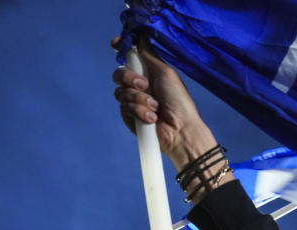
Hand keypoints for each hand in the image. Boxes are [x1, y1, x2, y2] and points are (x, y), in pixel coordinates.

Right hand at [111, 37, 218, 171]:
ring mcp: (132, 101)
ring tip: (156, 108)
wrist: (180, 129)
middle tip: (145, 85)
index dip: (120, 48)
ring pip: (120, 92)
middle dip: (130, 78)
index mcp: (148, 73)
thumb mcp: (165, 72)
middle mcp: (138, 86)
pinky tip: (152, 118)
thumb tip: (140, 33)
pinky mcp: (129, 116)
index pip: (128, 57)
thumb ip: (148, 54)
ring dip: (139, 99)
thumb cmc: (178, 101)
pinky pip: (124, 107)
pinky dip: (139, 111)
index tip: (116, 43)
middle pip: (119, 73)